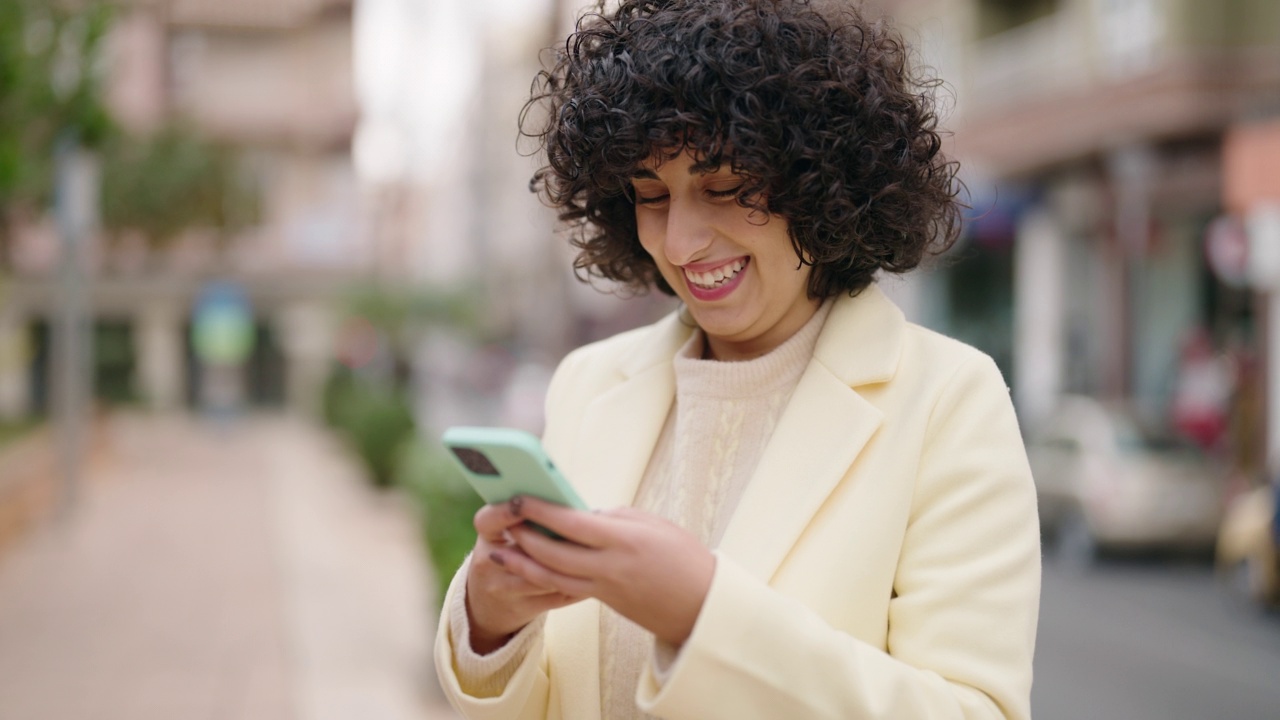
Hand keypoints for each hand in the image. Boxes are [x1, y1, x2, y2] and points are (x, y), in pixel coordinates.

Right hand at [465, 501, 582, 653]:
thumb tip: (570, 504)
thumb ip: (529, 519)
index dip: (505, 511)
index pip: (488, 520)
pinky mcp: (524, 608)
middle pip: (524, 550)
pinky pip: (558, 596)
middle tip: (581, 527)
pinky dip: (581, 585)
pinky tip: (599, 575)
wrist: (492, 602)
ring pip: (544, 576)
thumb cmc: (510, 553)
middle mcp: (489, 563)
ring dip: (573, 564)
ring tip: (597, 550)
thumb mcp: (507, 534)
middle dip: (555, 540)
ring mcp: (504, 589)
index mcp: (486, 537)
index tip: (525, 501)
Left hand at [494, 496, 715, 646]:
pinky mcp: (605, 602)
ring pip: (552, 577)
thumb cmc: (683, 556)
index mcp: (624, 540)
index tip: (521, 497)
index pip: (572, 523)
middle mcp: (610, 567)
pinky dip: (544, 577)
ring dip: (524, 563)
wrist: (703, 605)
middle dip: (525, 537)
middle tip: (504, 521)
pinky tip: (529, 566)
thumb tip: (579, 515)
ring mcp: (606, 588)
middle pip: (554, 554)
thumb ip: (613, 517)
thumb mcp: (652, 524)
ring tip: (501, 549)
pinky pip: (566, 588)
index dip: (542, 510)